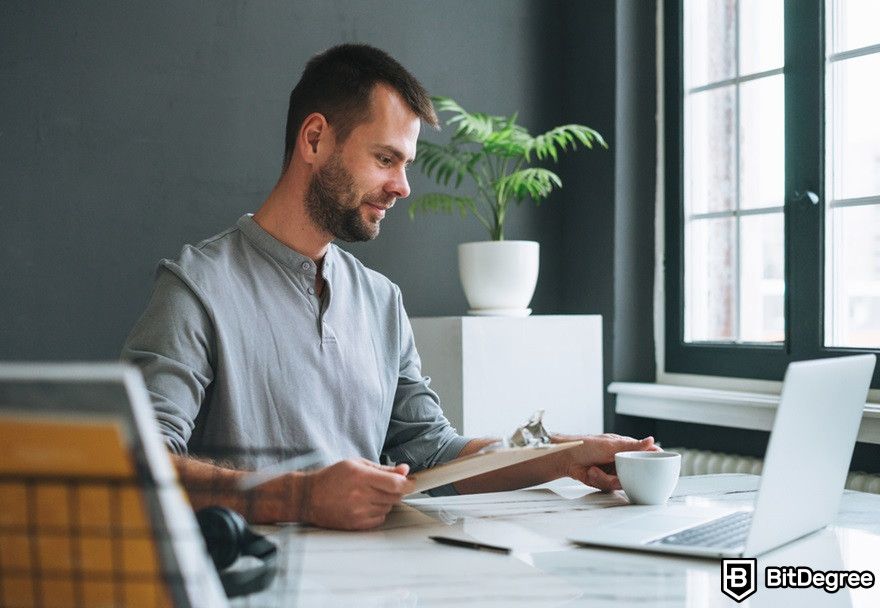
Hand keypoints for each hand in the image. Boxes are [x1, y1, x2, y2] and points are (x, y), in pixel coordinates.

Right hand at [300, 458, 414, 529]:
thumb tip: (405, 470)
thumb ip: (383, 468)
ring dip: (385, 501)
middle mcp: (360, 495)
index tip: (411, 482)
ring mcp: (358, 512)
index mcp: (361, 476)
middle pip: (395, 497)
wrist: (309, 497)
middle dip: (395, 490)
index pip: (396, 483)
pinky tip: (364, 505)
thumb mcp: (357, 464)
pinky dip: (377, 512)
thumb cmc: (333, 477)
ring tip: (368, 495)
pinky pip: (379, 519)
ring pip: (388, 508)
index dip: (408, 483)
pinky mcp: (356, 525)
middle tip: (385, 486)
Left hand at [556, 434, 658, 490]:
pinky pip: (610, 487)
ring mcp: (614, 472)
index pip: (646, 455)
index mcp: (626, 448)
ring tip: (594, 469)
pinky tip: (591, 472)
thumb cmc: (586, 445)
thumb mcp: (611, 445)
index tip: (660, 467)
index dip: (654, 462)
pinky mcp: (605, 482)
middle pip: (636, 474)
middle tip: (613, 470)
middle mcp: (622, 461)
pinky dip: (599, 480)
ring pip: (622, 483)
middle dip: (623, 475)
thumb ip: (633, 446)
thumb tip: (651, 440)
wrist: (566, 458)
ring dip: (606, 478)